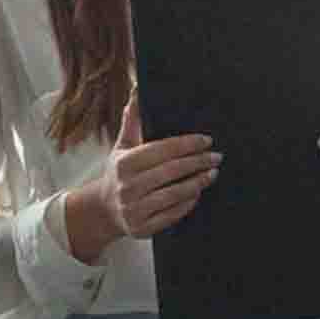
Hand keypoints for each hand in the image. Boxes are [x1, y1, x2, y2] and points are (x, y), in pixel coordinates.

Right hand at [61, 99, 219, 263]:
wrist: (103, 210)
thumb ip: (132, 120)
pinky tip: (198, 193)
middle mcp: (127, 186)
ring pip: (174, 194)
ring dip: (197, 183)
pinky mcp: (141, 228)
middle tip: (216, 156)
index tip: (206, 140)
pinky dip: (187, 203)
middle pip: (172, 171)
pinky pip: (171, 215)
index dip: (187, 144)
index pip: (162, 149)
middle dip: (198, 162)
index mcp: (123, 163)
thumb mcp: (121, 145)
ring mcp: (134, 209)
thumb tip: (138, 89)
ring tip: (212, 174)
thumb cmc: (118, 173)